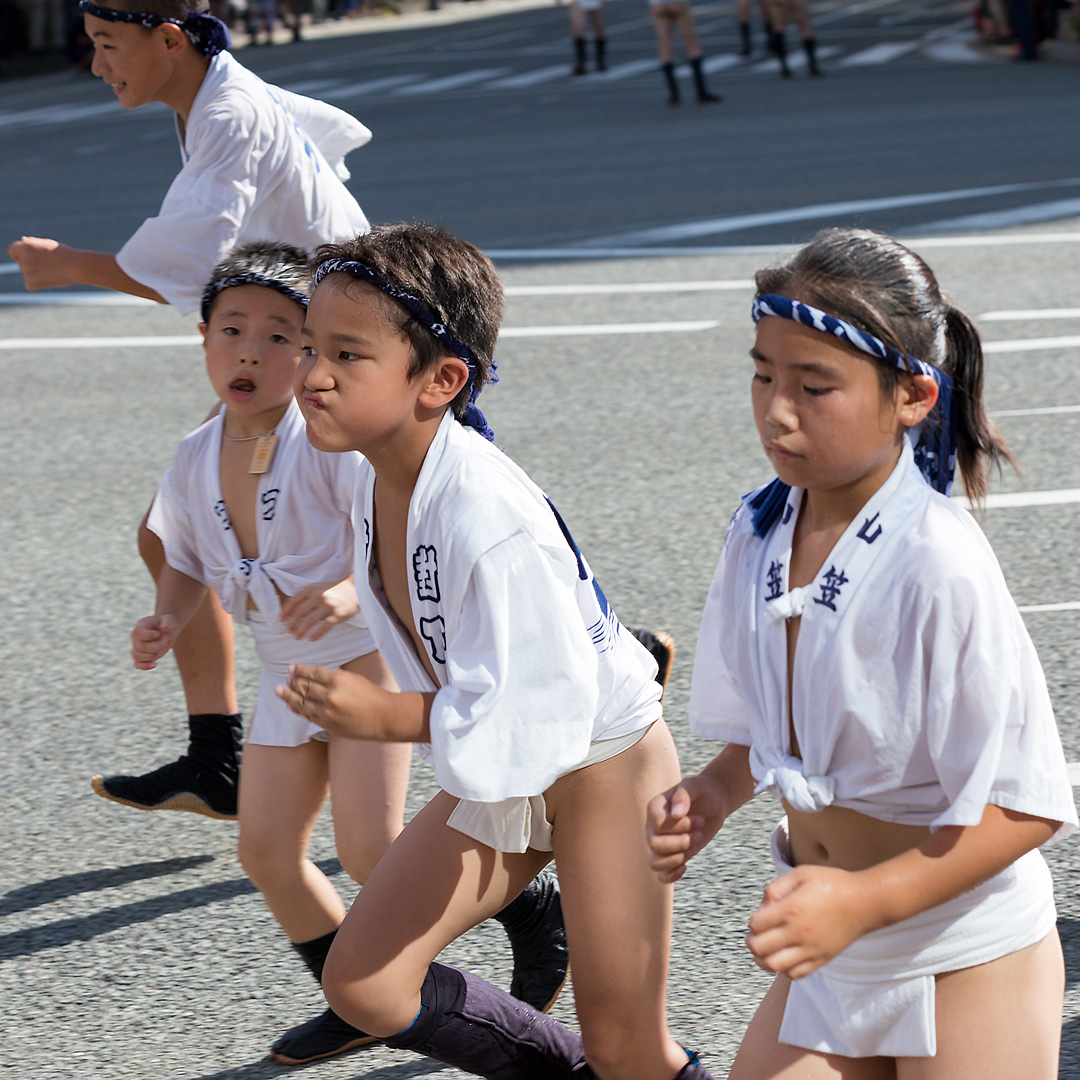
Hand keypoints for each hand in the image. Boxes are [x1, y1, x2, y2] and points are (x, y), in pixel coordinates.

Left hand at [7, 236, 73, 289]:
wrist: (76, 266)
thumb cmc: (64, 254)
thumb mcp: (47, 244)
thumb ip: (33, 243)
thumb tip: (22, 240)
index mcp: (25, 245)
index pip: (12, 250)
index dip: (20, 254)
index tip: (29, 257)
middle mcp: (23, 257)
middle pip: (21, 263)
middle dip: (31, 265)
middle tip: (48, 265)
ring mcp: (26, 270)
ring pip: (27, 274)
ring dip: (36, 274)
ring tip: (52, 271)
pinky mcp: (31, 282)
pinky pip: (30, 285)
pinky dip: (38, 285)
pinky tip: (49, 280)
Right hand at [131, 615, 178, 669]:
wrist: (167, 631)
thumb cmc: (166, 624)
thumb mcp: (169, 619)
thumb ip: (167, 622)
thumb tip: (164, 627)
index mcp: (141, 626)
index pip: (137, 632)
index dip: (149, 635)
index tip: (158, 633)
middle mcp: (136, 638)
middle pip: (140, 647)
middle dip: (157, 646)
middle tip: (166, 639)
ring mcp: (137, 648)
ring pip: (137, 656)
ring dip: (152, 655)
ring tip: (163, 648)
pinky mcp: (142, 657)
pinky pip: (137, 664)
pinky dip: (144, 666)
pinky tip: (154, 664)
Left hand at [276, 662, 379, 737]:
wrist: (384, 717)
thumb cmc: (372, 696)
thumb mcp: (354, 679)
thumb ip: (334, 679)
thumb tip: (314, 678)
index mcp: (339, 680)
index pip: (313, 673)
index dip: (300, 670)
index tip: (291, 668)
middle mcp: (331, 695)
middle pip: (305, 687)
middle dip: (293, 682)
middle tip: (285, 679)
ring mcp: (328, 711)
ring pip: (302, 702)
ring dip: (289, 696)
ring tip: (279, 690)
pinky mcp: (328, 725)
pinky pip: (308, 715)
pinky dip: (298, 709)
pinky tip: (291, 705)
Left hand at [280, 579, 358, 640]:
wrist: (355, 589)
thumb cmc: (334, 590)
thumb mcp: (318, 588)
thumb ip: (306, 597)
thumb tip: (291, 612)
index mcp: (312, 588)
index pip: (293, 601)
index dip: (285, 612)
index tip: (280, 621)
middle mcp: (319, 596)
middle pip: (300, 613)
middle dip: (292, 624)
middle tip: (289, 631)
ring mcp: (328, 606)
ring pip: (309, 621)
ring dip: (301, 631)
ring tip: (297, 637)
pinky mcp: (337, 615)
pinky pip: (323, 628)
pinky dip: (316, 635)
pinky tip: (311, 639)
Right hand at [646, 771, 728, 883]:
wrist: (713, 801)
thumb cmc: (702, 790)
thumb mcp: (695, 785)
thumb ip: (683, 795)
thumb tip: (676, 814)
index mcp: (655, 808)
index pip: (659, 824)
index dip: (680, 826)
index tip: (699, 819)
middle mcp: (653, 826)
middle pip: (655, 844)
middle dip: (681, 842)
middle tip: (699, 833)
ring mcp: (661, 842)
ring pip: (655, 862)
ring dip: (677, 858)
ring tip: (694, 846)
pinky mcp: (672, 855)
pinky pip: (661, 875)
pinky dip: (671, 876)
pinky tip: (685, 867)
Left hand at [746, 865, 876, 978]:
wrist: (864, 902)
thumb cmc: (832, 884)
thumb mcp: (801, 873)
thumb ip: (777, 886)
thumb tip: (763, 905)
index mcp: (791, 909)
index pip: (756, 925)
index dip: (753, 920)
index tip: (761, 915)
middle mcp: (799, 932)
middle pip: (760, 949)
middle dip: (751, 942)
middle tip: (754, 935)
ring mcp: (811, 949)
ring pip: (775, 966)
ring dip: (762, 959)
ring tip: (765, 949)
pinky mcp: (822, 959)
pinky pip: (796, 974)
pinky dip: (784, 969)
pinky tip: (785, 957)